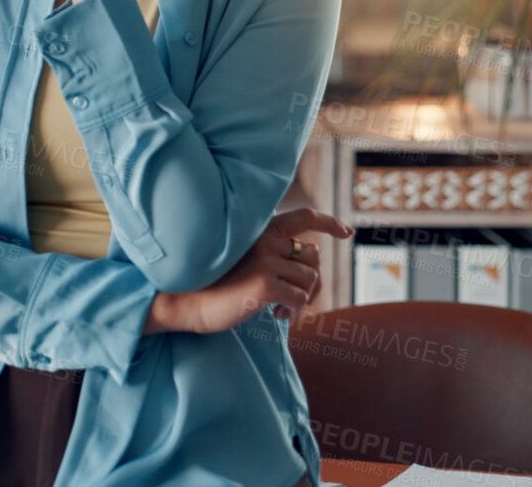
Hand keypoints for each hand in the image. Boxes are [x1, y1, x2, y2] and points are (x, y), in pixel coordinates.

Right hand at [147, 208, 352, 333]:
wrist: (185, 301)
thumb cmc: (212, 285)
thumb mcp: (244, 261)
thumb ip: (273, 254)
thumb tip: (312, 255)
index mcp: (259, 231)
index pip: (303, 217)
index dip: (329, 223)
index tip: (347, 232)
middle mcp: (265, 240)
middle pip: (312, 257)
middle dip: (312, 282)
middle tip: (299, 301)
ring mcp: (266, 260)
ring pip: (310, 279)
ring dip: (303, 299)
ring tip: (281, 310)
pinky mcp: (266, 284)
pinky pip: (300, 299)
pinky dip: (295, 311)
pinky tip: (277, 315)